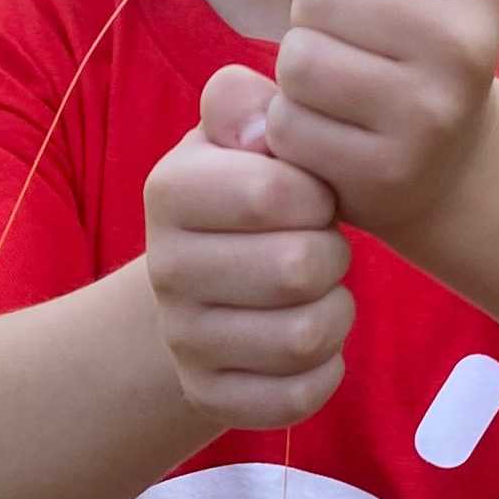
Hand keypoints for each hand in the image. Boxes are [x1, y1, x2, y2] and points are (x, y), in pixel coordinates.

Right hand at [143, 65, 353, 428]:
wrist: (203, 283)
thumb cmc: (244, 193)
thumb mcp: (238, 134)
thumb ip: (245, 102)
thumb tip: (261, 125)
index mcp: (170, 191)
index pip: (272, 193)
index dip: (315, 194)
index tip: (309, 195)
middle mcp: (164, 270)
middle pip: (297, 269)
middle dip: (331, 254)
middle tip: (317, 245)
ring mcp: (183, 341)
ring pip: (304, 338)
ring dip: (334, 310)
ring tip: (316, 290)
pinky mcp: (210, 396)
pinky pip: (297, 397)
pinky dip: (325, 370)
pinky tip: (311, 342)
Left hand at [266, 0, 498, 232]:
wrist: (447, 156)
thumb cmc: (414, 30)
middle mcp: (469, 43)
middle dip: (312, 9)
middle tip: (347, 34)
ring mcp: (432, 114)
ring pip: (301, 60)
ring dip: (299, 67)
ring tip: (337, 79)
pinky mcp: (387, 172)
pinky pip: (291, 125)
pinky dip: (291, 124)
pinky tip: (330, 126)